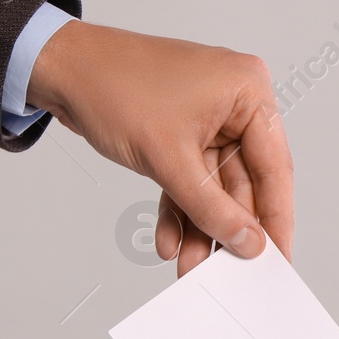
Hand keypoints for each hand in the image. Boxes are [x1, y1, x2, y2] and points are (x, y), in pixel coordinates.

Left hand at [26, 19, 292, 276]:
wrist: (60, 69)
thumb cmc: (113, 84)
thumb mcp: (169, 158)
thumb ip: (212, 207)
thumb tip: (248, 241)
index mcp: (247, 91)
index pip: (274, 166)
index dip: (276, 218)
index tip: (278, 257)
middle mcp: (233, 104)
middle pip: (244, 183)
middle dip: (227, 229)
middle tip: (228, 269)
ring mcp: (207, 120)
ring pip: (213, 188)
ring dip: (201, 227)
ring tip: (190, 265)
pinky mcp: (181, 135)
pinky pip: (189, 181)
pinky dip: (179, 210)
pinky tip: (169, 240)